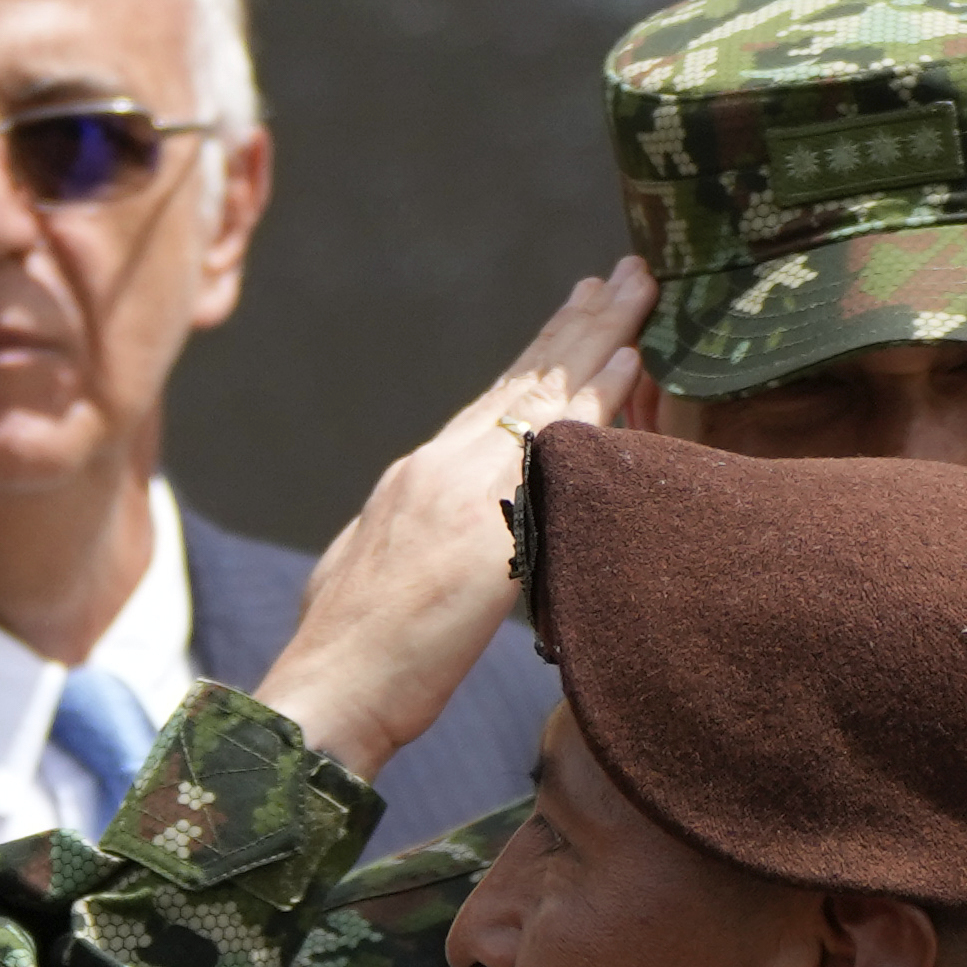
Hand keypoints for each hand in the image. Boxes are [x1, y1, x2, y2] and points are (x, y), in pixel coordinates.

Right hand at [253, 256, 651, 779]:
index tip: (573, 316)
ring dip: (595, 333)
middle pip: (518, 381)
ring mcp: (458, 488)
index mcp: (409, 486)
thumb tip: (438, 551)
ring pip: (540, 391)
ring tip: (638, 285)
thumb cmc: (350, 668)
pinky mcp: (486, 519)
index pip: (486, 408)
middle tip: (621, 272)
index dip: (534, 361)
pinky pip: (553, 439)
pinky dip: (594, 393)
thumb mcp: (376, 585)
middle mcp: (433, 469)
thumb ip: (414, 551)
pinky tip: (631, 357)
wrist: (327, 695)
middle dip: (573, 324)